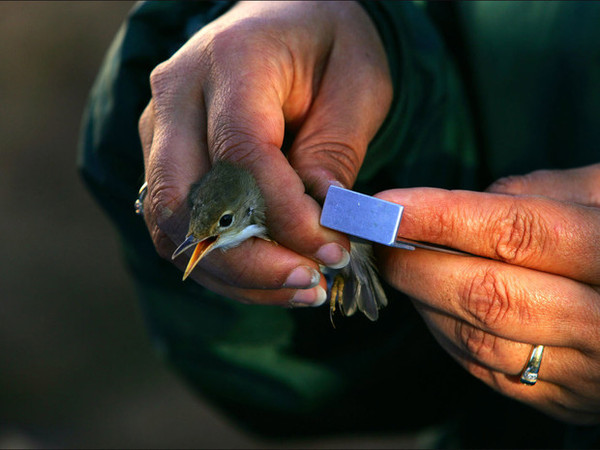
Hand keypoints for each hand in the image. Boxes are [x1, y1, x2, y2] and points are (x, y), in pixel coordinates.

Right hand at [138, 1, 391, 304]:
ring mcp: (161, 129)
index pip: (241, 153)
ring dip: (233, 273)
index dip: (285, 215)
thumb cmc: (330, 48)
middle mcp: (178, 94)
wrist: (289, 21)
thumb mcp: (357, 87)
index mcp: (233, 60)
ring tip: (298, 288)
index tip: (332, 251)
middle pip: (185, 200)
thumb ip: (334, 154)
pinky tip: (270, 276)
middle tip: (309, 284)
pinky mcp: (164, 160)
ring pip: (171, 226)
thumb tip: (317, 226)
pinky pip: (177, 228)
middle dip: (248, 260)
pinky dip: (221, 264)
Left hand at [376, 163, 599, 423]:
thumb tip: (458, 208)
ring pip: (479, 342)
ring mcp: (588, 372)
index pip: (514, 233)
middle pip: (487, 295)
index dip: (441, 217)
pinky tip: (432, 306)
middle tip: (379, 240)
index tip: (386, 205)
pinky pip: (488, 373)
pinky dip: (446, 336)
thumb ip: (539, 194)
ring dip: (424, 302)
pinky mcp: (567, 401)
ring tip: (401, 267)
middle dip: (417, 265)